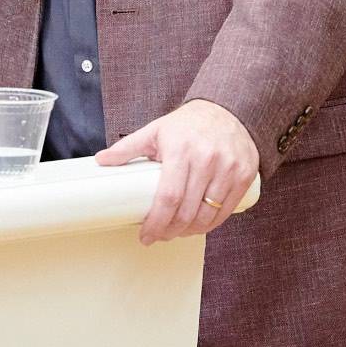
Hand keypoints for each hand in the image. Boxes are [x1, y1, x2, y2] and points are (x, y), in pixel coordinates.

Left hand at [98, 99, 259, 245]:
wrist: (228, 110)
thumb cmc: (187, 124)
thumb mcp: (155, 130)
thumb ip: (127, 147)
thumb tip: (101, 160)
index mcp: (181, 150)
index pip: (168, 197)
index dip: (156, 222)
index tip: (146, 236)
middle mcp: (207, 160)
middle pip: (187, 210)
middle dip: (170, 231)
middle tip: (159, 237)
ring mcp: (229, 169)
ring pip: (208, 214)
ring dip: (190, 231)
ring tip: (176, 233)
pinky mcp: (245, 175)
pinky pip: (227, 209)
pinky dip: (212, 224)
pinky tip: (198, 227)